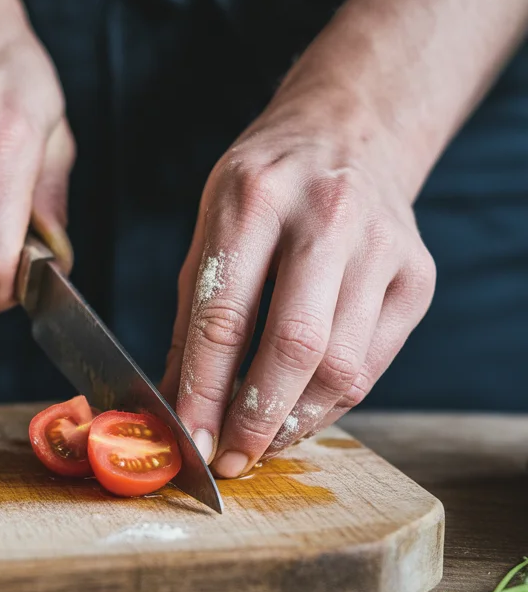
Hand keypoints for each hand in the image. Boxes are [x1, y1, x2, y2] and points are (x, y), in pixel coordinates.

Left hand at [163, 91, 435, 475]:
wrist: (350, 131)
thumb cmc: (266, 186)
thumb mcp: (211, 226)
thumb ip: (194, 318)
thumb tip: (174, 404)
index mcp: (256, 198)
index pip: (225, 315)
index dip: (204, 390)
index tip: (190, 439)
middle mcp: (328, 218)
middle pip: (296, 346)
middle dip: (257, 420)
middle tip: (231, 460)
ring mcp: (382, 247)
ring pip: (344, 367)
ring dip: (296, 421)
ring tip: (261, 441)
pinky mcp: (417, 277)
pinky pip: (373, 365)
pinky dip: (331, 403)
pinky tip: (301, 410)